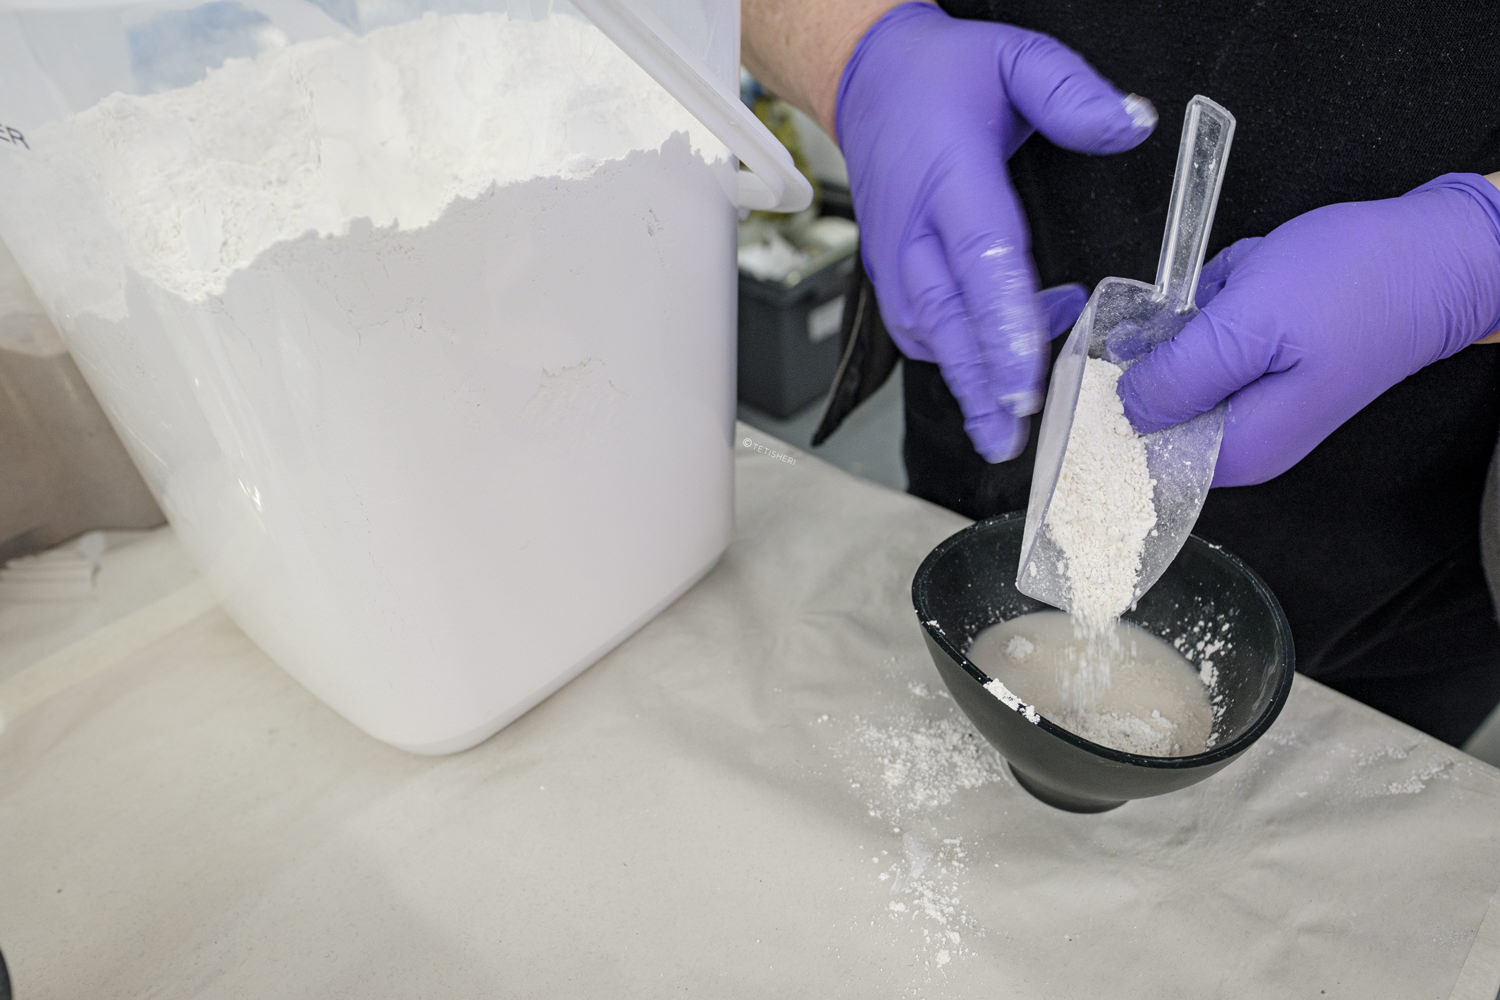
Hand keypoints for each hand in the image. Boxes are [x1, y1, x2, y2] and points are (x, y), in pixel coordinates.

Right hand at [836, 2, 1155, 461]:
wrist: (871, 80)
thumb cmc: (940, 77)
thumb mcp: (1013, 56)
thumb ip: (1072, 92)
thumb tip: (1132, 124)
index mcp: (949, 175)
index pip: (980, 260)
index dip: (1004, 324)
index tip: (1027, 375)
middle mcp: (914, 226)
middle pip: (947, 317)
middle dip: (981, 380)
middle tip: (1012, 433)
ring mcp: (896, 256)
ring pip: (929, 334)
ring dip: (967, 383)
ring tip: (1005, 430)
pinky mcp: (891, 275)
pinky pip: (919, 331)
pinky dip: (953, 362)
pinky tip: (989, 383)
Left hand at [1116, 173, 1499, 486]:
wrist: (1439, 253)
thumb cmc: (1358, 282)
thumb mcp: (1248, 323)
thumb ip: (1180, 377)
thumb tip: (1127, 406)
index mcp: (1239, 449)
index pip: (1140, 448)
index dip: (1129, 392)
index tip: (1154, 344)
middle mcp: (1247, 442)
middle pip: (1160, 397)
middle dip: (1180, 337)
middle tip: (1228, 306)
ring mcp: (1259, 406)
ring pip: (1187, 357)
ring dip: (1206, 310)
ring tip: (1258, 289)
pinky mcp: (1269, 371)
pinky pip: (1217, 334)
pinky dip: (1229, 298)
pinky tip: (1266, 283)